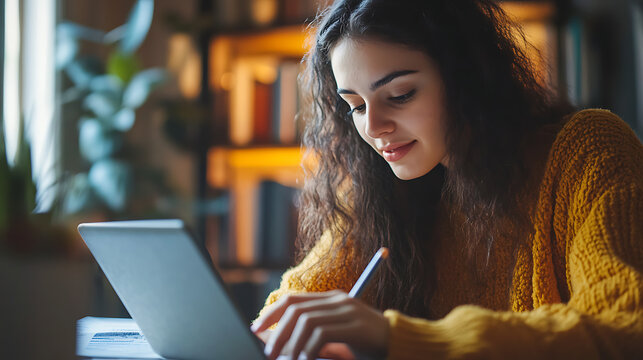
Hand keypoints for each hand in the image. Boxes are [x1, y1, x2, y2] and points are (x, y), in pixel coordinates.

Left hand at [251, 290, 388, 359]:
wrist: (401, 344)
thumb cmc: (366, 345)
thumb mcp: (338, 336)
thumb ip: (315, 333)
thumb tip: (281, 342)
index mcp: (331, 299)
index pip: (293, 299)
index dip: (271, 313)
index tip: (257, 329)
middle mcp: (337, 300)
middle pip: (295, 309)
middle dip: (277, 332)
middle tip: (269, 352)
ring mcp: (347, 311)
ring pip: (306, 321)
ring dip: (292, 344)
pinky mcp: (355, 326)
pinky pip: (321, 333)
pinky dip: (309, 349)